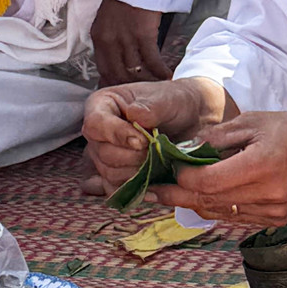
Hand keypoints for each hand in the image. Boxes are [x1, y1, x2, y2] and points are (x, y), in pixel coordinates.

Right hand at [83, 79, 215, 192]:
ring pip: (109, 174)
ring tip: (158, 161)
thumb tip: (134, 115)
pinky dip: (134, 189)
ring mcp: (105, 156)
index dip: (117, 134)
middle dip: (132, 157)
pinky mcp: (117, 175)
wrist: (190, 121)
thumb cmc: (174, 103)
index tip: (142, 141)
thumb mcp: (167, 98)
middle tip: (156, 151)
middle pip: (102, 153)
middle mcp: (99, 132)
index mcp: (103, 105)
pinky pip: (116, 190)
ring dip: (136, 173)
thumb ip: (150, 107)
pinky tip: (152, 184)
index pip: (96, 123)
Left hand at [90, 0, 170, 86]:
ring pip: (136, 71)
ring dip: (149, 82)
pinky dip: (161, 72)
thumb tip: (117, 60)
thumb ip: (110, 40)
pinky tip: (168, 77)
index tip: (125, 92)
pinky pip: (152, 62)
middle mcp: (108, 41)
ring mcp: (125, 39)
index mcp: (98, 37)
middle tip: (145, 95)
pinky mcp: (143, 35)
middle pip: (118, 75)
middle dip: (132, 88)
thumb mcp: (109, 20)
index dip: (114, 84)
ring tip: (159, 88)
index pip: (103, 70)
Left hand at [149, 109, 286, 224]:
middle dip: (178, 196)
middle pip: (210, 202)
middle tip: (153, 191)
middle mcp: (268, 194)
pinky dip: (218, 209)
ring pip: (222, 214)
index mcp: (262, 165)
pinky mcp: (278, 220)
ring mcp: (274, 212)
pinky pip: (238, 218)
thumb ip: (218, 136)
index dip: (183, 178)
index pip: (208, 182)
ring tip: (170, 196)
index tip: (169, 168)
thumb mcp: (256, 121)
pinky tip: (202, 200)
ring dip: (195, 205)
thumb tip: (185, 149)